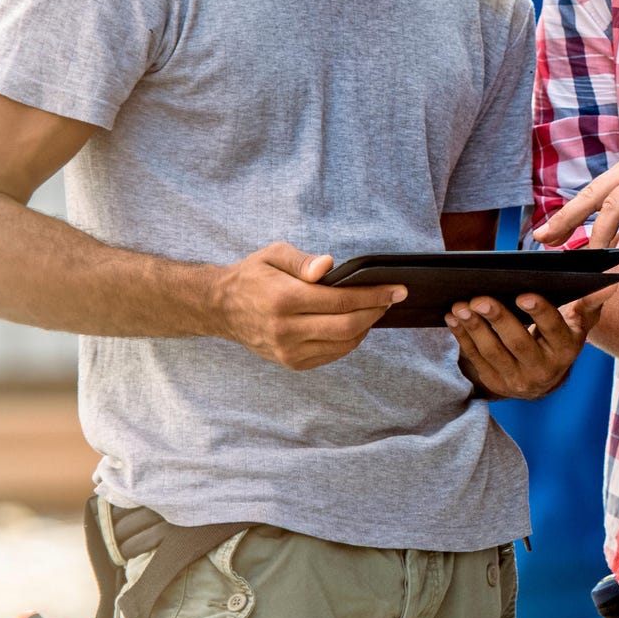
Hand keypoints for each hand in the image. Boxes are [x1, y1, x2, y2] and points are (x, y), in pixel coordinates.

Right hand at [213, 241, 405, 369]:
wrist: (222, 308)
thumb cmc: (253, 276)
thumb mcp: (274, 255)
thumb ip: (303, 261)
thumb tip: (329, 266)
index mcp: (284, 299)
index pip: (341, 300)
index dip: (374, 295)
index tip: (397, 288)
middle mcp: (286, 329)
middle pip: (348, 326)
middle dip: (377, 311)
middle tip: (392, 298)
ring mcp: (288, 351)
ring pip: (343, 344)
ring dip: (366, 327)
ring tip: (375, 309)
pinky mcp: (291, 363)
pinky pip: (331, 354)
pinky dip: (349, 340)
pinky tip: (355, 324)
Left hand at [445, 287, 615, 401]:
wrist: (544, 375)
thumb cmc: (559, 336)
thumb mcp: (578, 322)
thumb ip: (590, 302)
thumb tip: (609, 285)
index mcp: (566, 349)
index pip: (553, 329)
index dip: (539, 312)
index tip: (523, 294)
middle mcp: (543, 370)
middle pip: (518, 343)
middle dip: (498, 319)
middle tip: (480, 297)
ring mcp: (517, 380)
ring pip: (493, 353)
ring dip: (474, 328)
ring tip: (461, 306)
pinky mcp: (495, 383)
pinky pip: (476, 360)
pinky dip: (462, 338)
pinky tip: (453, 318)